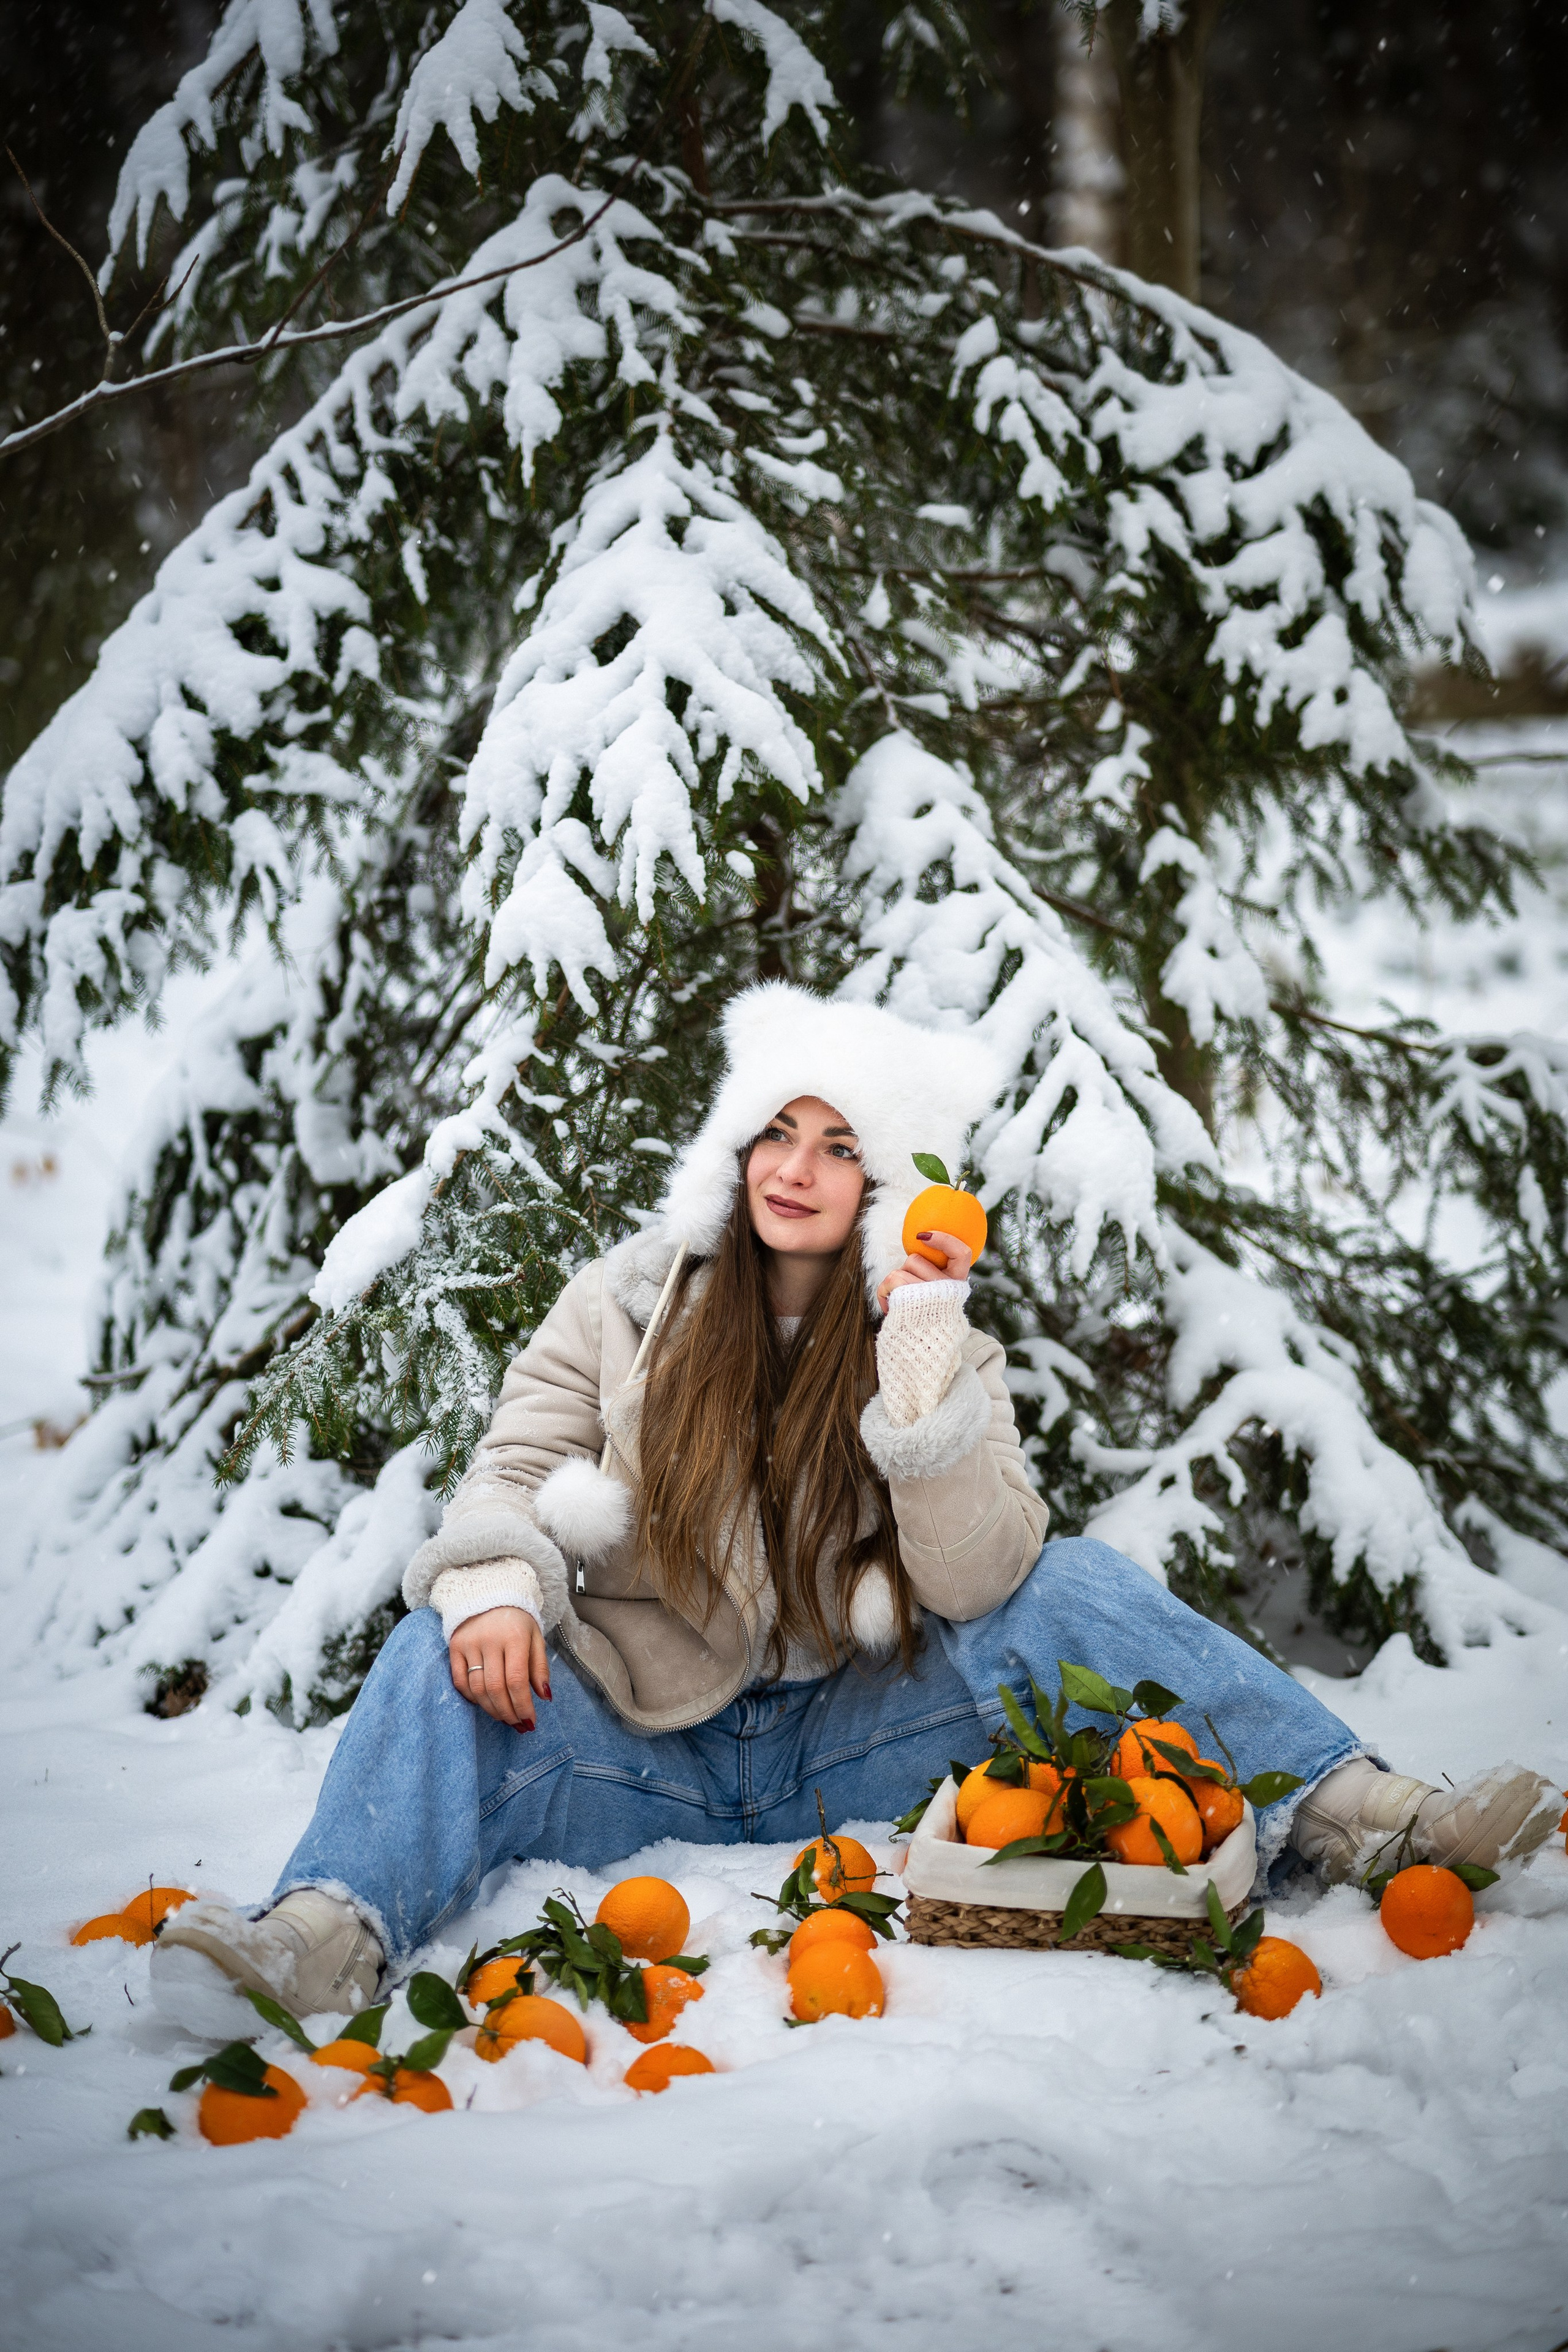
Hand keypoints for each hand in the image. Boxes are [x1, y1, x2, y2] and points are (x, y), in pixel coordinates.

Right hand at [448, 1606, 550, 1730]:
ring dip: (491, 1709)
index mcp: (515, 1637)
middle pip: (496, 1688)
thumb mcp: (536, 1637)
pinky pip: (460, 1681)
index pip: (517, 1681)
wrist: (489, 1593)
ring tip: (504, 1717)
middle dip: (508, 1712)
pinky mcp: (455, 1647)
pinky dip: (471, 1697)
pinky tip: (484, 1703)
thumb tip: (544, 1696)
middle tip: (517, 1724)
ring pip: (477, 1688)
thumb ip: (540, 1667)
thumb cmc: (517, 1620)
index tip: (530, 1721)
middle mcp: (490, 1640)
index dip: (523, 1706)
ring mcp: (469, 1644)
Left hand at [876, 1230, 973, 1313]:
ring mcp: (929, 1296)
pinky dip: (884, 1293)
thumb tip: (922, 1242)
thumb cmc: (922, 1322)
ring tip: (899, 1303)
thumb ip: (935, 1277)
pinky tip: (890, 1309)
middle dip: (905, 1271)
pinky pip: (890, 1282)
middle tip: (908, 1293)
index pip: (962, 1254)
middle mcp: (947, 1290)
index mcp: (956, 1286)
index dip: (945, 1239)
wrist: (917, 1354)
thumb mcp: (936, 1298)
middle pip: (916, 1260)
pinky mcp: (910, 1303)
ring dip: (893, 1284)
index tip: (924, 1235)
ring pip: (901, 1270)